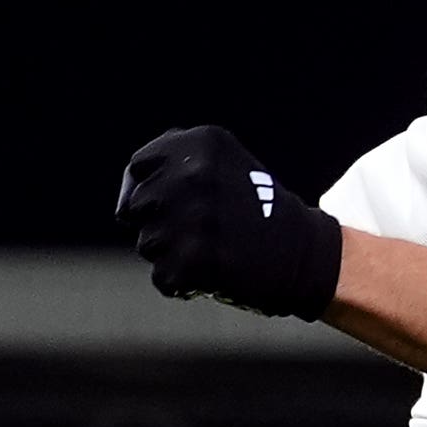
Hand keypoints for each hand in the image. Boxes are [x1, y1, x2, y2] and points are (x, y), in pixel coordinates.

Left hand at [117, 127, 343, 320]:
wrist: (301, 254)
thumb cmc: (253, 209)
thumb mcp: (221, 164)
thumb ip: (172, 163)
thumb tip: (124, 202)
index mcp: (200, 145)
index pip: (139, 167)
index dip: (152, 188)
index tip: (178, 200)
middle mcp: (193, 176)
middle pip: (135, 208)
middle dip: (161, 222)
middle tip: (203, 228)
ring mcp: (194, 220)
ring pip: (147, 244)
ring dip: (173, 253)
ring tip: (213, 248)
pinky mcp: (194, 262)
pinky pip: (162, 277)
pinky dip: (184, 282)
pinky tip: (215, 272)